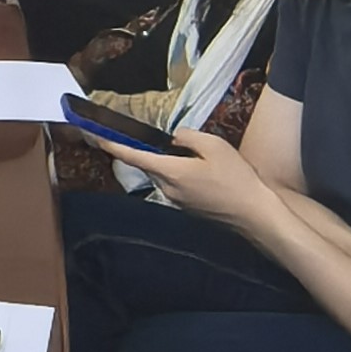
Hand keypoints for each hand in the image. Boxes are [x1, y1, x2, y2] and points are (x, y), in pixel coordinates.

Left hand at [95, 124, 267, 229]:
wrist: (253, 213)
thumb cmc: (236, 178)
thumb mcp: (215, 146)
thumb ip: (188, 137)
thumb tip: (173, 138)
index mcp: (170, 172)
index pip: (134, 157)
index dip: (114, 146)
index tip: (97, 138)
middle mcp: (167, 189)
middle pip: (149, 165)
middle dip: (149, 152)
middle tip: (158, 140)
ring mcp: (176, 201)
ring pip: (164, 175)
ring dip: (170, 164)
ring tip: (198, 158)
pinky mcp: (187, 208)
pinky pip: (176, 186)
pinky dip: (181, 175)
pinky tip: (204, 174)